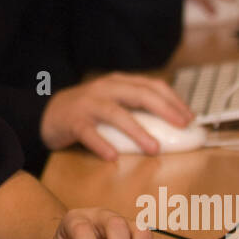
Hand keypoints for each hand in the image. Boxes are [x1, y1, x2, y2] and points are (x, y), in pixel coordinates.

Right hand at [40, 72, 192, 160]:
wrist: (47, 113)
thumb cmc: (89, 111)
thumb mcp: (114, 102)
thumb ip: (137, 109)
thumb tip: (173, 128)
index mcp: (119, 82)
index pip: (152, 85)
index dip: (173, 100)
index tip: (190, 118)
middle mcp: (105, 89)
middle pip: (139, 94)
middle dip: (164, 109)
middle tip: (182, 126)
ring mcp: (88, 104)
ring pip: (116, 114)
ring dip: (137, 131)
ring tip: (154, 148)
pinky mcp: (73, 121)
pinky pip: (89, 133)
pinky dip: (102, 144)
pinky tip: (113, 156)